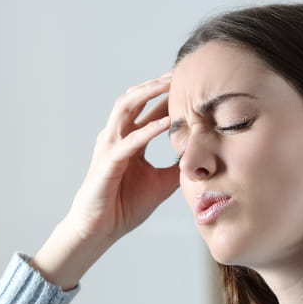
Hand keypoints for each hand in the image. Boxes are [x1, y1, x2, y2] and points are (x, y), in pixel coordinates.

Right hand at [62, 72, 179, 243]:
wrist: (99, 230)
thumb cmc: (123, 206)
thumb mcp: (161, 184)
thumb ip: (177, 168)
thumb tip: (203, 160)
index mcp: (130, 141)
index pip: (148, 110)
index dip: (167, 96)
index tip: (190, 84)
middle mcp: (117, 138)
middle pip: (134, 99)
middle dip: (156, 84)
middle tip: (180, 72)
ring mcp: (109, 147)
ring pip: (125, 108)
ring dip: (147, 94)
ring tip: (169, 84)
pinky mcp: (107, 162)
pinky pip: (129, 141)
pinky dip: (147, 130)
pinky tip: (166, 123)